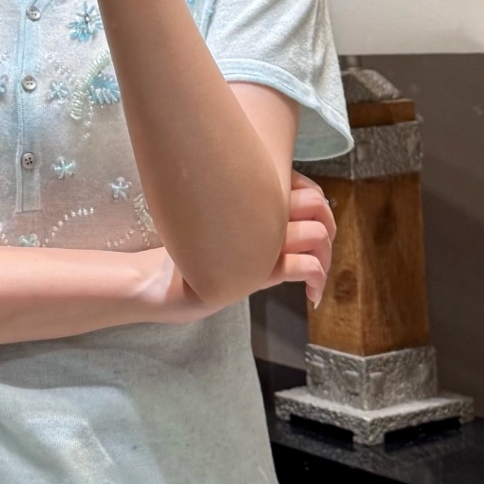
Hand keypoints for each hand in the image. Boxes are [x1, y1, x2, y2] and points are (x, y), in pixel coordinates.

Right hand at [137, 172, 336, 322]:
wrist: (155, 280)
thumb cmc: (184, 256)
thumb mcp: (216, 228)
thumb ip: (242, 215)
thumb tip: (266, 206)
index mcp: (251, 199)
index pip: (303, 186)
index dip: (317, 200)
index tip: (311, 223)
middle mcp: (259, 215)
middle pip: (317, 204)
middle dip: (328, 227)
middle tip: (320, 250)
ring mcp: (260, 244)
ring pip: (317, 235)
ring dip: (327, 258)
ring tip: (317, 277)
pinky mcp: (258, 272)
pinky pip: (304, 267)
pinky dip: (317, 281)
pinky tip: (311, 296)